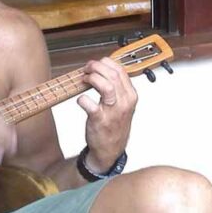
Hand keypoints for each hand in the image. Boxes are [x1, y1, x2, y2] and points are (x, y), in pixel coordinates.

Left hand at [77, 57, 137, 172]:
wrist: (110, 149)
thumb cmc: (115, 125)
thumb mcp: (123, 104)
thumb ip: (117, 87)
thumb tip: (103, 69)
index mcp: (131, 95)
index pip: (120, 70)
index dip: (105, 63)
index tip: (96, 64)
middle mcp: (124, 102)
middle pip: (113, 74)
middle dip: (96, 67)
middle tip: (86, 69)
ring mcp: (113, 111)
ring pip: (106, 86)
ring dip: (92, 78)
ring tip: (84, 79)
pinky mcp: (100, 120)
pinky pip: (89, 104)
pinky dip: (82, 99)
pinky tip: (81, 100)